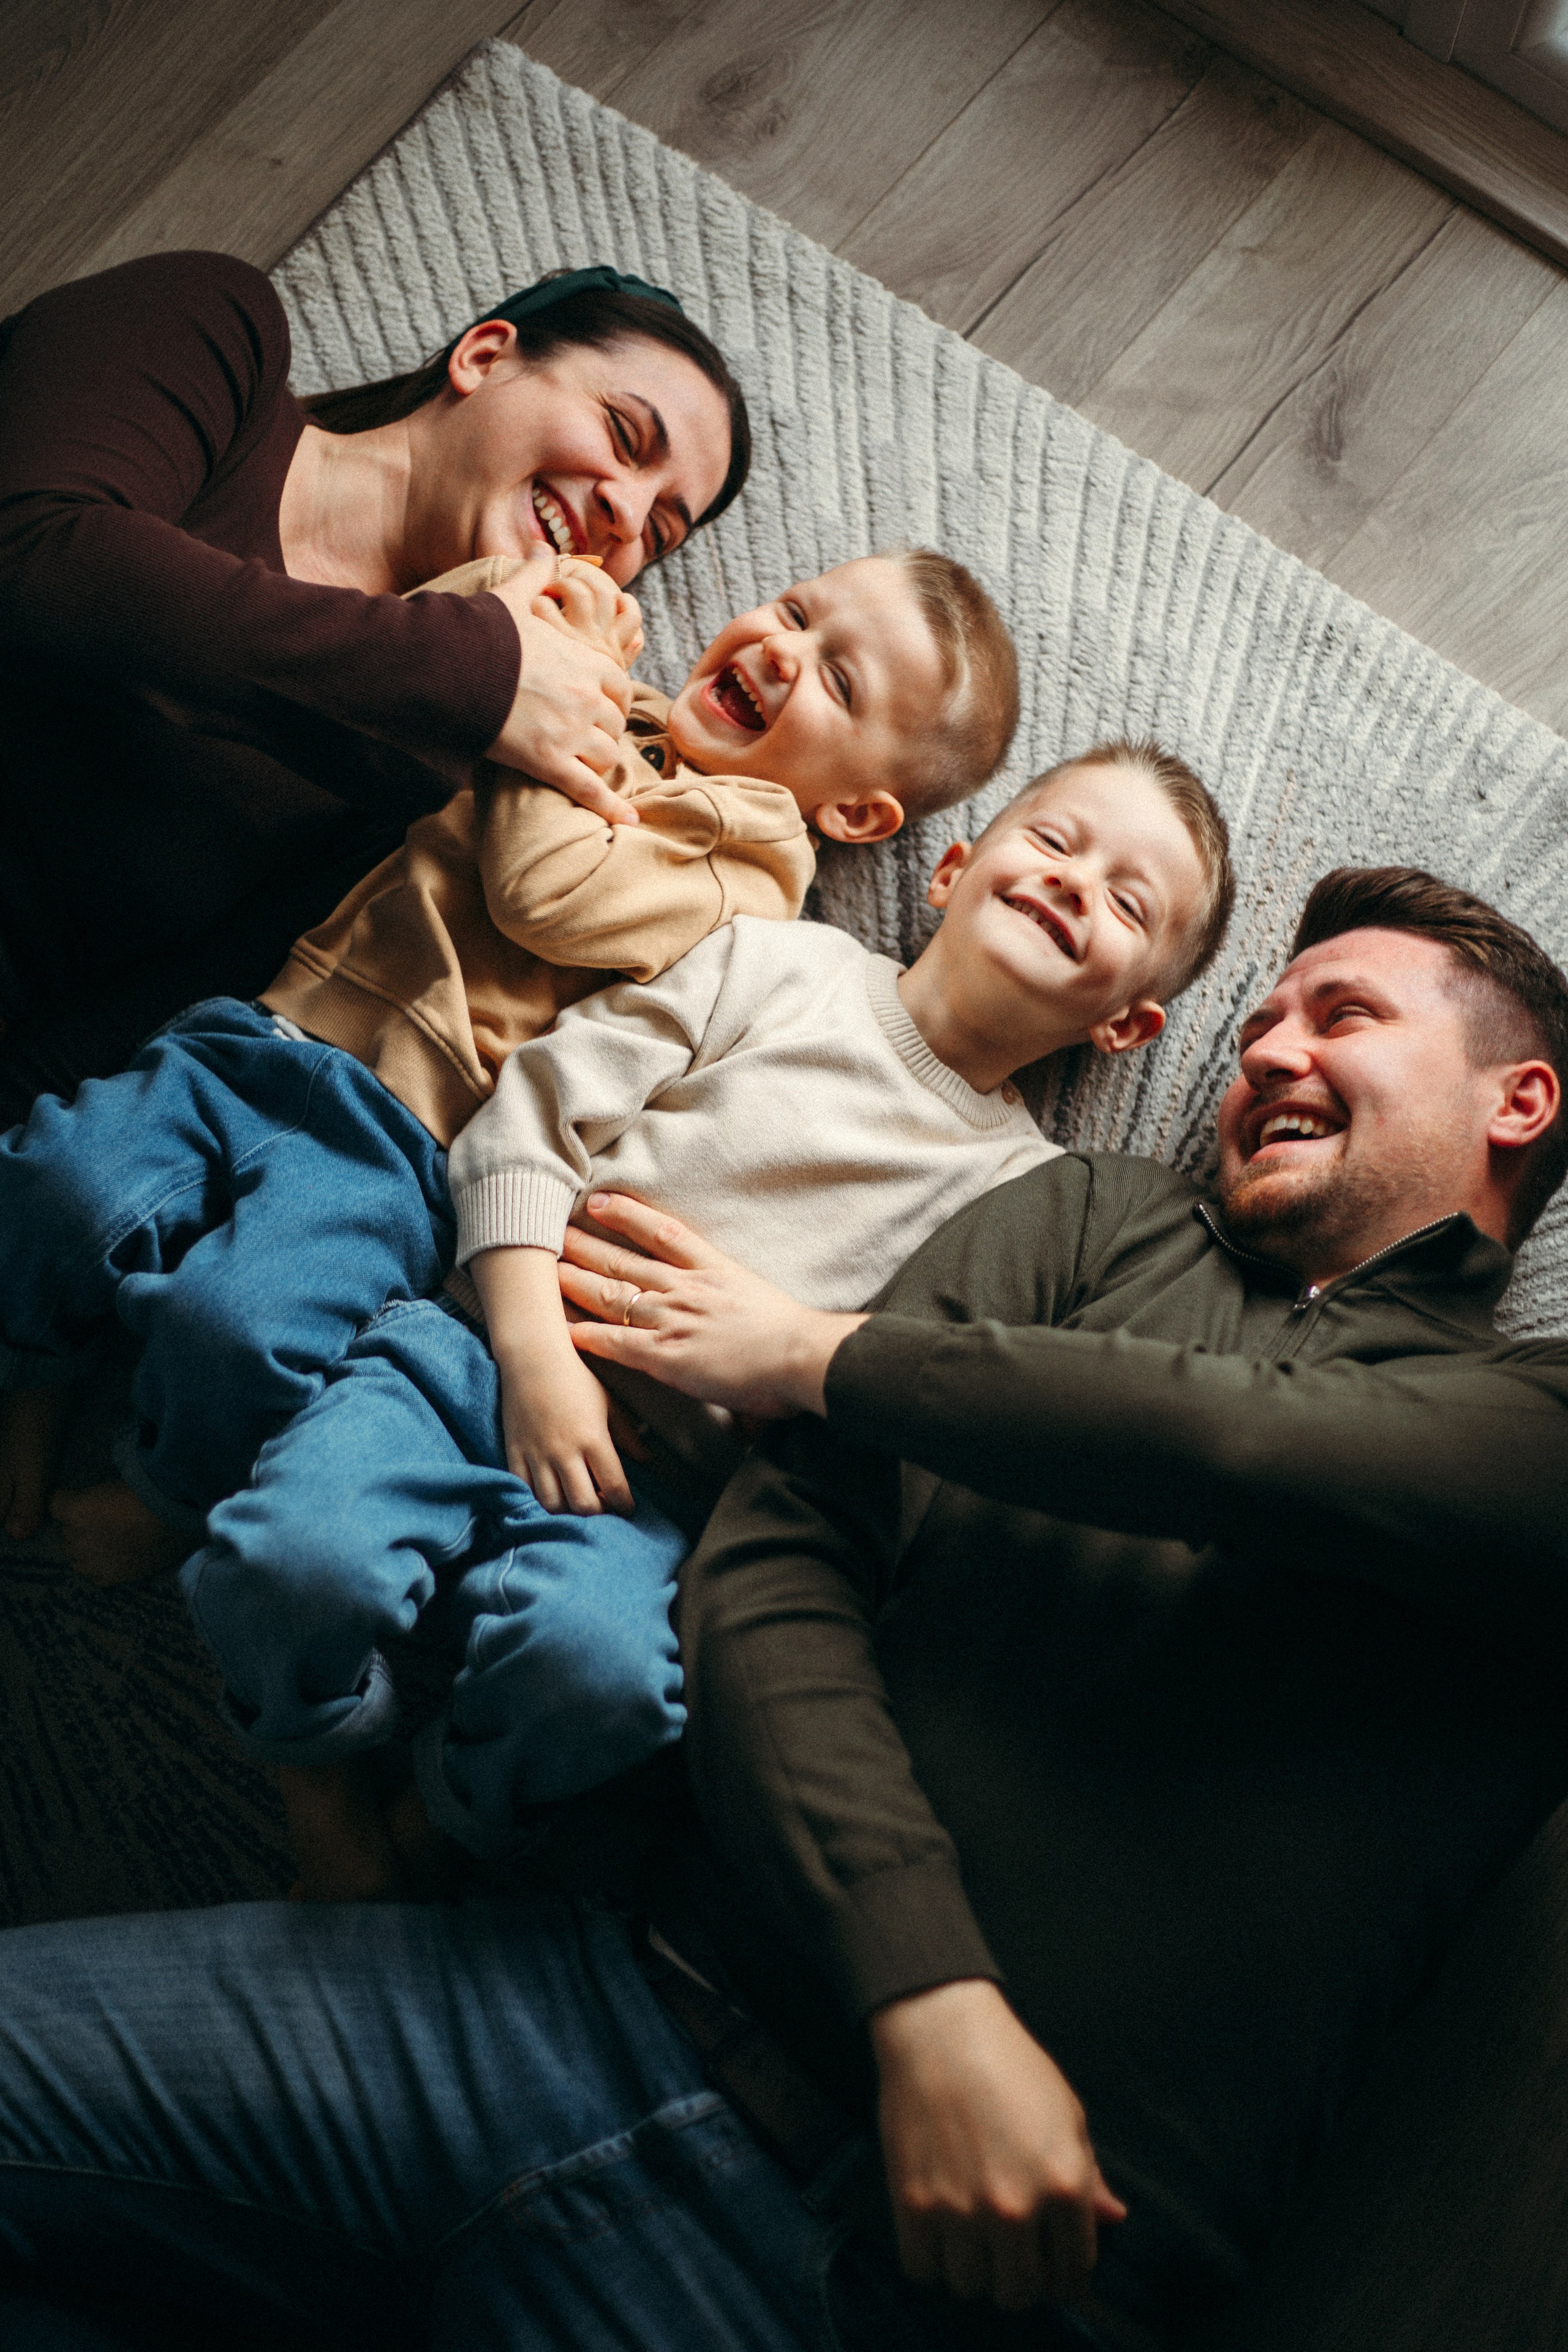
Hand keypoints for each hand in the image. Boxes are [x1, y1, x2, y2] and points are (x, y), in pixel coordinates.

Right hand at [485, 557, 637, 823]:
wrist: (451, 669)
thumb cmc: (482, 634)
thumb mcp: (513, 596)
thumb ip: (537, 574)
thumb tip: (545, 548)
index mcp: (585, 661)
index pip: (619, 687)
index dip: (613, 699)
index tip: (603, 705)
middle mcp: (585, 698)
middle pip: (614, 724)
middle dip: (604, 731)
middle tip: (588, 737)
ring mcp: (569, 732)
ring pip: (604, 755)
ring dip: (599, 762)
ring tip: (587, 767)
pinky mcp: (548, 762)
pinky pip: (588, 790)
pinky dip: (609, 808)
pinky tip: (626, 822)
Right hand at [494, 1339, 632, 1515]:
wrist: (532, 1357)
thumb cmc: (576, 1377)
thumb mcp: (608, 1404)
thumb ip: (627, 1435)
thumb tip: (647, 1460)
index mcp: (593, 1438)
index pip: (614, 1487)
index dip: (624, 1505)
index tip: (628, 1508)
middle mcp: (565, 1451)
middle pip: (584, 1504)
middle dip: (598, 1514)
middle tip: (603, 1507)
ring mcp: (537, 1454)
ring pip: (552, 1503)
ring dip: (569, 1512)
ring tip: (577, 1504)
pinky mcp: (514, 1451)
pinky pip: (523, 1489)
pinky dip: (537, 1500)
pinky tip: (549, 1495)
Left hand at [557, 1193, 864, 1419]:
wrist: (802, 1356)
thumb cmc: (792, 1334)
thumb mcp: (758, 1298)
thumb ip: (730, 1296)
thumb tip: (721, 1303)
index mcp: (713, 1270)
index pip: (662, 1233)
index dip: (627, 1215)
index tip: (601, 1201)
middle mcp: (686, 1288)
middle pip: (625, 1261)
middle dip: (586, 1246)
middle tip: (552, 1232)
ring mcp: (673, 1320)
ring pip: (613, 1296)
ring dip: (577, 1283)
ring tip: (549, 1272)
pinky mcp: (667, 1356)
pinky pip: (618, 1343)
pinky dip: (590, 1336)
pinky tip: (566, 1330)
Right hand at [869, 1980, 1125, 2312]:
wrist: (941, 2028)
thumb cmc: (1010, 2063)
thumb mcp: (1066, 2112)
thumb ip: (1089, 2175)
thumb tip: (1114, 2218)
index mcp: (1065, 2184)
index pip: (1075, 2271)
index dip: (1067, 2278)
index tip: (1055, 2272)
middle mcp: (1016, 2207)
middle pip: (1020, 2293)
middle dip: (1020, 2281)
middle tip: (1010, 2256)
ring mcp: (962, 2210)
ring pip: (971, 2286)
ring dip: (973, 2269)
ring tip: (971, 2236)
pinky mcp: (913, 2204)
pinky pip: (923, 2270)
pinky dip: (929, 2259)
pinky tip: (937, 2229)